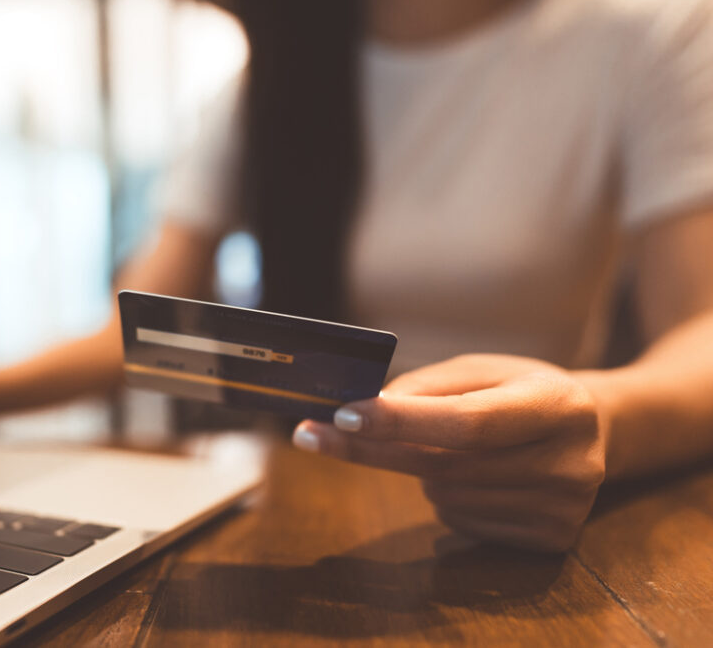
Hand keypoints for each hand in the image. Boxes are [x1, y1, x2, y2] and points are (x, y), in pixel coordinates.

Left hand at [292, 354, 606, 551]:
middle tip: (313, 432)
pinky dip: (445, 497)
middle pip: (445, 464)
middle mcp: (571, 462)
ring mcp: (564, 508)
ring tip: (448, 447)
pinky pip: (461, 521)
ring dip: (420, 470)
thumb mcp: (482, 370)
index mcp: (558, 404)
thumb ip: (426, 386)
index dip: (402, 421)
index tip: (342, 413)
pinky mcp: (552, 540)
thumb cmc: (522, 391)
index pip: (468, 422)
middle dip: (373, 447)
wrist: (598, 431)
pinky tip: (473, 476)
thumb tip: (363, 407)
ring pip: (445, 495)